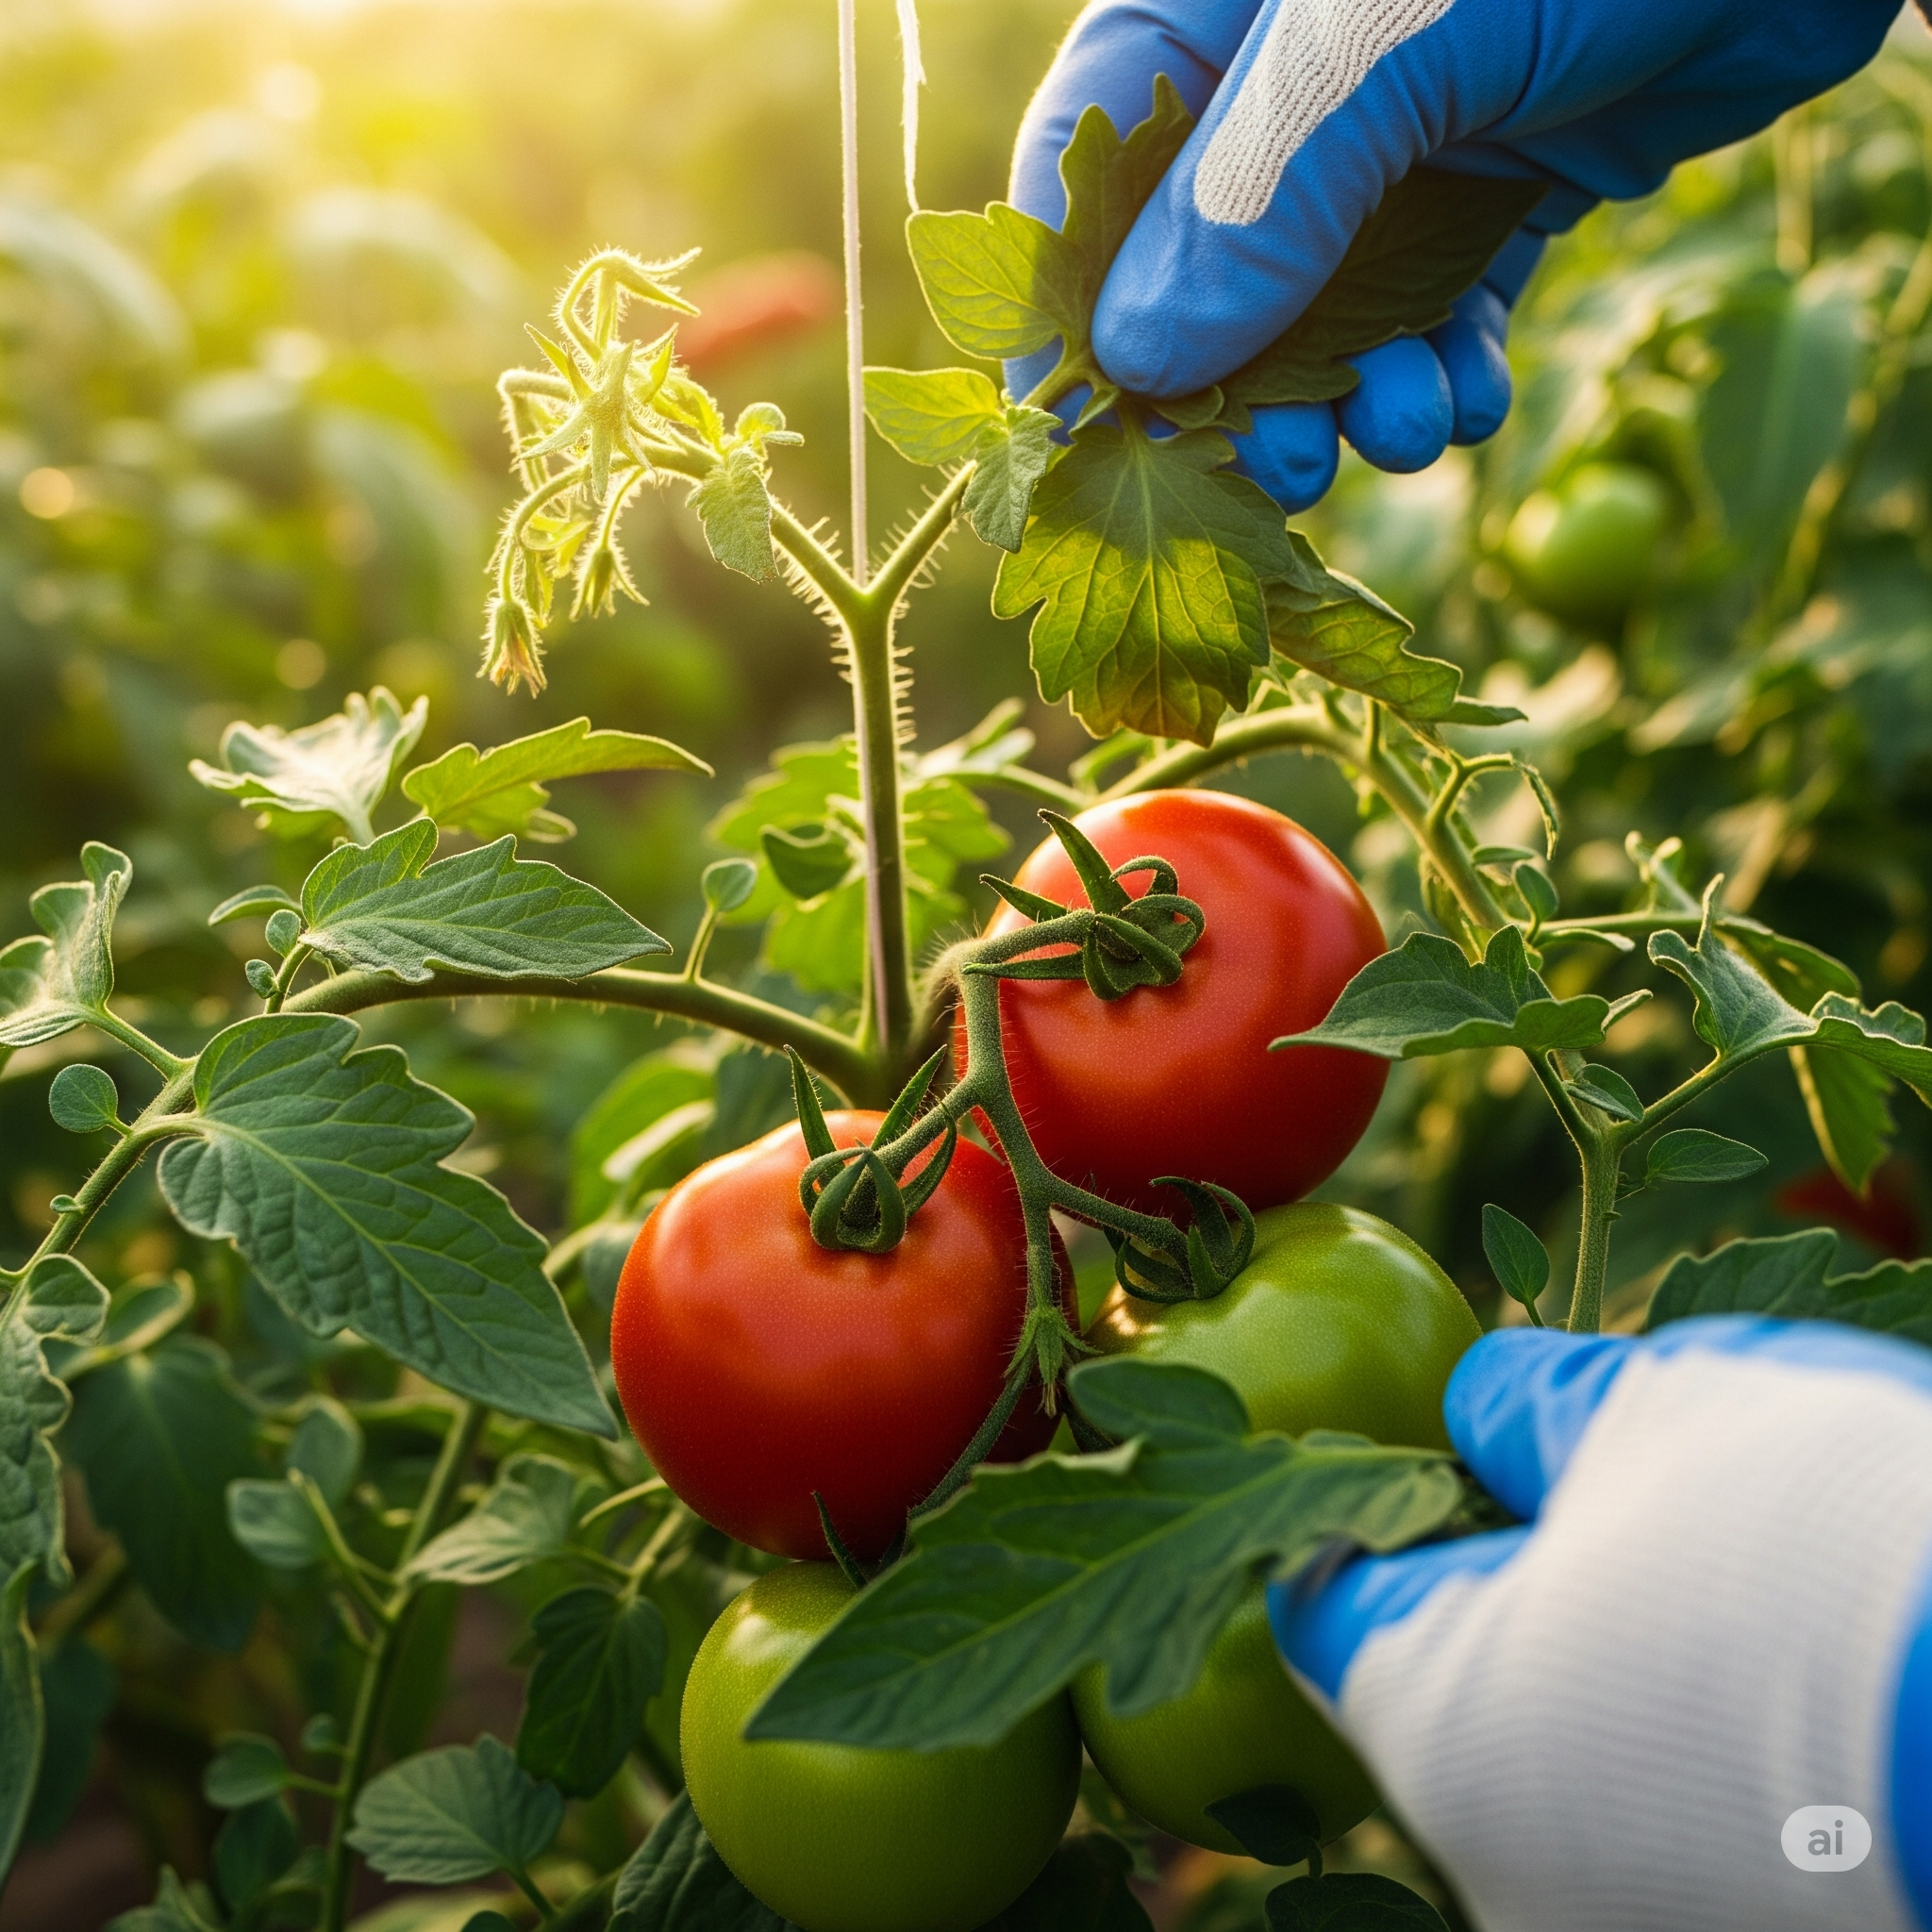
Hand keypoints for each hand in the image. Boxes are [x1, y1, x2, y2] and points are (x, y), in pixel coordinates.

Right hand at [1009, 0, 1896, 508]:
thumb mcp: (1392, 41)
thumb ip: (1262, 194)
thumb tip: (1138, 359)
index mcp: (1221, 7)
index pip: (1089, 156)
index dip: (1069, 303)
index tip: (1076, 431)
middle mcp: (1290, 81)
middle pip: (1199, 265)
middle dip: (1235, 384)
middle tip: (1269, 468)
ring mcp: (1395, 135)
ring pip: (1320, 309)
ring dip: (1347, 396)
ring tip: (1395, 426)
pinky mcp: (1494, 182)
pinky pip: (1433, 309)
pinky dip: (1443, 373)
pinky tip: (1466, 397)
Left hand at [1267, 1316, 1931, 1929]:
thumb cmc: (1818, 1544)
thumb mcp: (1642, 1410)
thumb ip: (1516, 1404)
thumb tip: (1478, 1410)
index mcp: (1429, 1716)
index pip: (1324, 1593)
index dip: (1373, 1500)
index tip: (1440, 1448)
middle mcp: (1494, 1866)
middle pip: (1448, 1684)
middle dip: (1510, 1582)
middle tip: (1609, 1499)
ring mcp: (1611, 1927)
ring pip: (1565, 1766)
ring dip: (1616, 1669)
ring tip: (1737, 1586)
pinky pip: (1668, 1837)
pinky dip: (1702, 1757)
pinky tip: (1788, 1681)